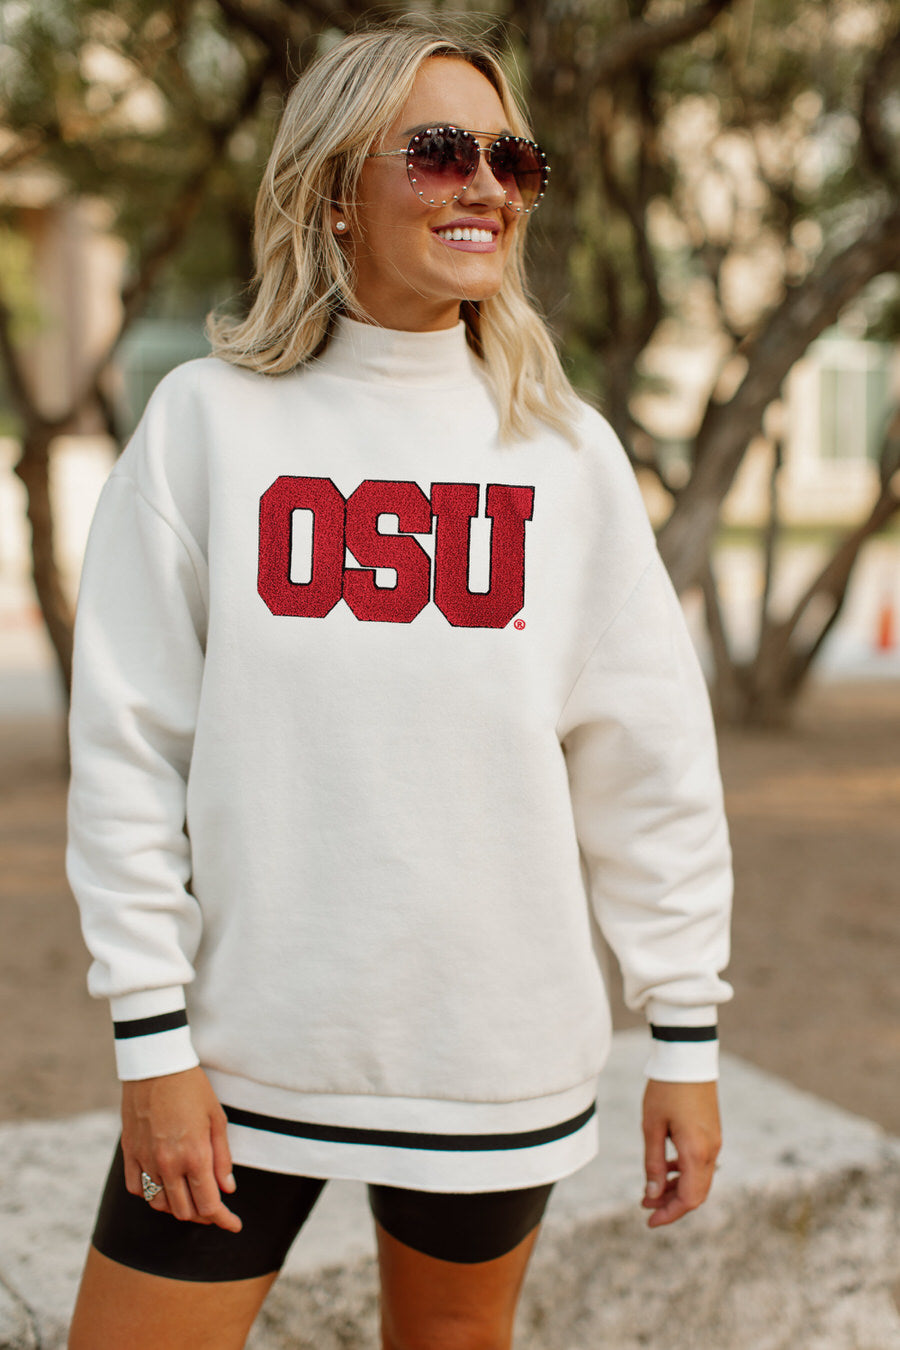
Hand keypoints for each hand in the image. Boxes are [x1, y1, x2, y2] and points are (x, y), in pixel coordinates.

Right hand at [121, 1065, 241, 1231]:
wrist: (156, 1064)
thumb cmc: (192, 1088)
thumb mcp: (217, 1119)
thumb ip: (222, 1158)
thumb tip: (228, 1190)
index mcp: (195, 1155)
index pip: (208, 1205)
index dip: (223, 1220)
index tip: (233, 1225)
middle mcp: (168, 1163)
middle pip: (184, 1211)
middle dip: (203, 1215)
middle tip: (216, 1208)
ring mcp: (146, 1160)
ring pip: (159, 1204)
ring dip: (177, 1207)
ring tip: (191, 1197)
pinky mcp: (129, 1152)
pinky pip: (137, 1188)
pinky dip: (151, 1194)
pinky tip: (164, 1186)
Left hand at [641, 1079, 720, 1227]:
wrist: (687, 1057)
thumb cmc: (665, 1089)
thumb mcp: (652, 1127)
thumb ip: (653, 1164)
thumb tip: (652, 1196)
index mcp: (696, 1152)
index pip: (688, 1199)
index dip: (669, 1214)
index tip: (649, 1221)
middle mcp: (711, 1151)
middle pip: (696, 1194)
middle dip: (671, 1205)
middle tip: (645, 1205)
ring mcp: (714, 1142)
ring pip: (699, 1180)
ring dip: (677, 1189)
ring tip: (650, 1190)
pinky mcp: (712, 1133)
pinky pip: (701, 1164)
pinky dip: (684, 1174)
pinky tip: (665, 1168)